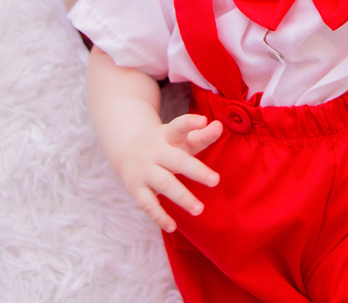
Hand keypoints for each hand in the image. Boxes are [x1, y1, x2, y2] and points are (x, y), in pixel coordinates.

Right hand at [117, 113, 222, 232]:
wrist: (127, 153)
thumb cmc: (166, 147)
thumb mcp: (181, 139)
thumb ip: (202, 136)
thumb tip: (220, 126)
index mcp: (168, 136)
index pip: (179, 127)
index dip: (189, 123)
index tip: (203, 121)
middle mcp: (155, 152)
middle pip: (177, 161)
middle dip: (196, 171)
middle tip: (215, 181)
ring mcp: (145, 171)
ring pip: (164, 184)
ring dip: (182, 197)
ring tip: (199, 209)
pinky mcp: (137, 189)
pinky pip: (147, 204)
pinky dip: (159, 216)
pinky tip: (172, 226)